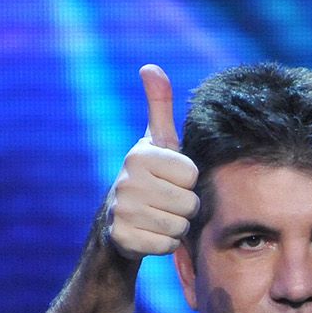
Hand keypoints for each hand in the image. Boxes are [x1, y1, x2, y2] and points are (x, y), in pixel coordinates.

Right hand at [103, 64, 199, 260]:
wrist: (119, 220)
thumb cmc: (151, 176)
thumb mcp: (158, 141)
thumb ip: (159, 105)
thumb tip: (150, 67)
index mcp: (140, 155)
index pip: (192, 174)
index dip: (188, 181)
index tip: (172, 179)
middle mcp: (126, 181)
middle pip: (189, 203)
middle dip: (186, 207)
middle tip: (168, 202)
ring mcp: (121, 211)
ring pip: (180, 226)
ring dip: (177, 226)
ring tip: (160, 216)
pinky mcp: (122, 238)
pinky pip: (166, 246)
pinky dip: (165, 244)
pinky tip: (152, 233)